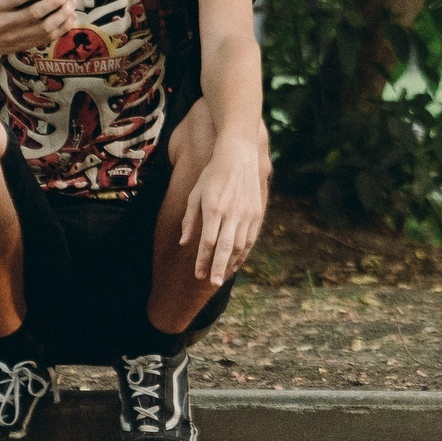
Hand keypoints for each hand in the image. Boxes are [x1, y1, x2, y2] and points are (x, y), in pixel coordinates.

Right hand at [0, 0, 73, 57]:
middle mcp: (5, 23)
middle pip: (34, 14)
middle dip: (54, 3)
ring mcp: (16, 36)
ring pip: (44, 28)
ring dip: (62, 15)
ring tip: (71, 4)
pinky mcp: (25, 45)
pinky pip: (47, 38)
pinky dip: (62, 28)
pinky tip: (71, 17)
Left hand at [180, 135, 266, 285]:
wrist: (239, 156)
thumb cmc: (212, 175)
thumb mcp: (195, 194)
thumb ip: (190, 220)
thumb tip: (184, 242)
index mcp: (213, 208)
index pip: (208, 241)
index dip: (202, 260)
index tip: (197, 275)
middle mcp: (232, 212)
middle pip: (226, 248)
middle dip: (218, 268)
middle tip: (213, 284)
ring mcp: (247, 213)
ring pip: (240, 245)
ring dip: (232, 263)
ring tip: (223, 276)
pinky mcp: (257, 213)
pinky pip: (250, 238)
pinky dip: (243, 253)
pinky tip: (236, 262)